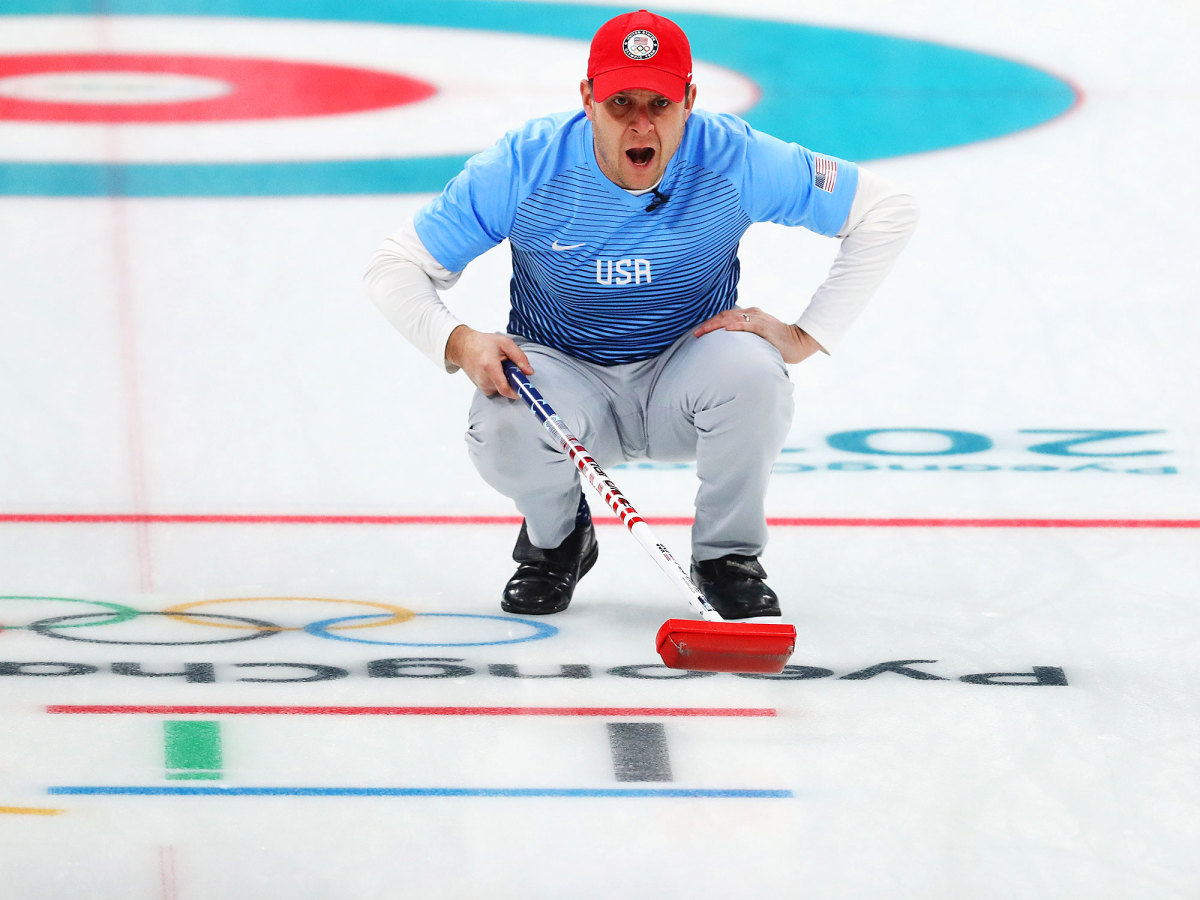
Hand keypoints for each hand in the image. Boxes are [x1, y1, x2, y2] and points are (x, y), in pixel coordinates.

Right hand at [444, 326, 532, 398]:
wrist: (462, 347)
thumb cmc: (483, 343)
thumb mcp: (505, 343)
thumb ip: (519, 357)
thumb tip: (529, 372)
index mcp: (490, 367)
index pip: (505, 388)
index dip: (517, 392)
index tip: (524, 390)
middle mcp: (484, 379)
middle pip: (506, 388)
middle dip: (512, 379)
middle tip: (509, 366)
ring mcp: (481, 385)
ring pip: (502, 389)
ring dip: (505, 380)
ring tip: (499, 366)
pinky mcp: (480, 388)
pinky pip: (496, 389)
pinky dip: (499, 382)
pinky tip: (494, 371)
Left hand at [693, 307, 823, 363]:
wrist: (798, 341)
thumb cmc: (778, 343)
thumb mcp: (758, 339)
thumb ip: (745, 339)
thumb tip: (730, 349)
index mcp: (750, 315)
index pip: (725, 316)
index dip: (711, 323)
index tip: (698, 331)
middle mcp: (752, 313)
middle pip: (724, 315)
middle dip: (708, 324)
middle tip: (695, 333)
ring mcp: (758, 319)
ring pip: (731, 318)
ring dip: (715, 324)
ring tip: (702, 331)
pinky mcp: (764, 326)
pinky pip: (747, 324)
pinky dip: (735, 325)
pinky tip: (725, 329)